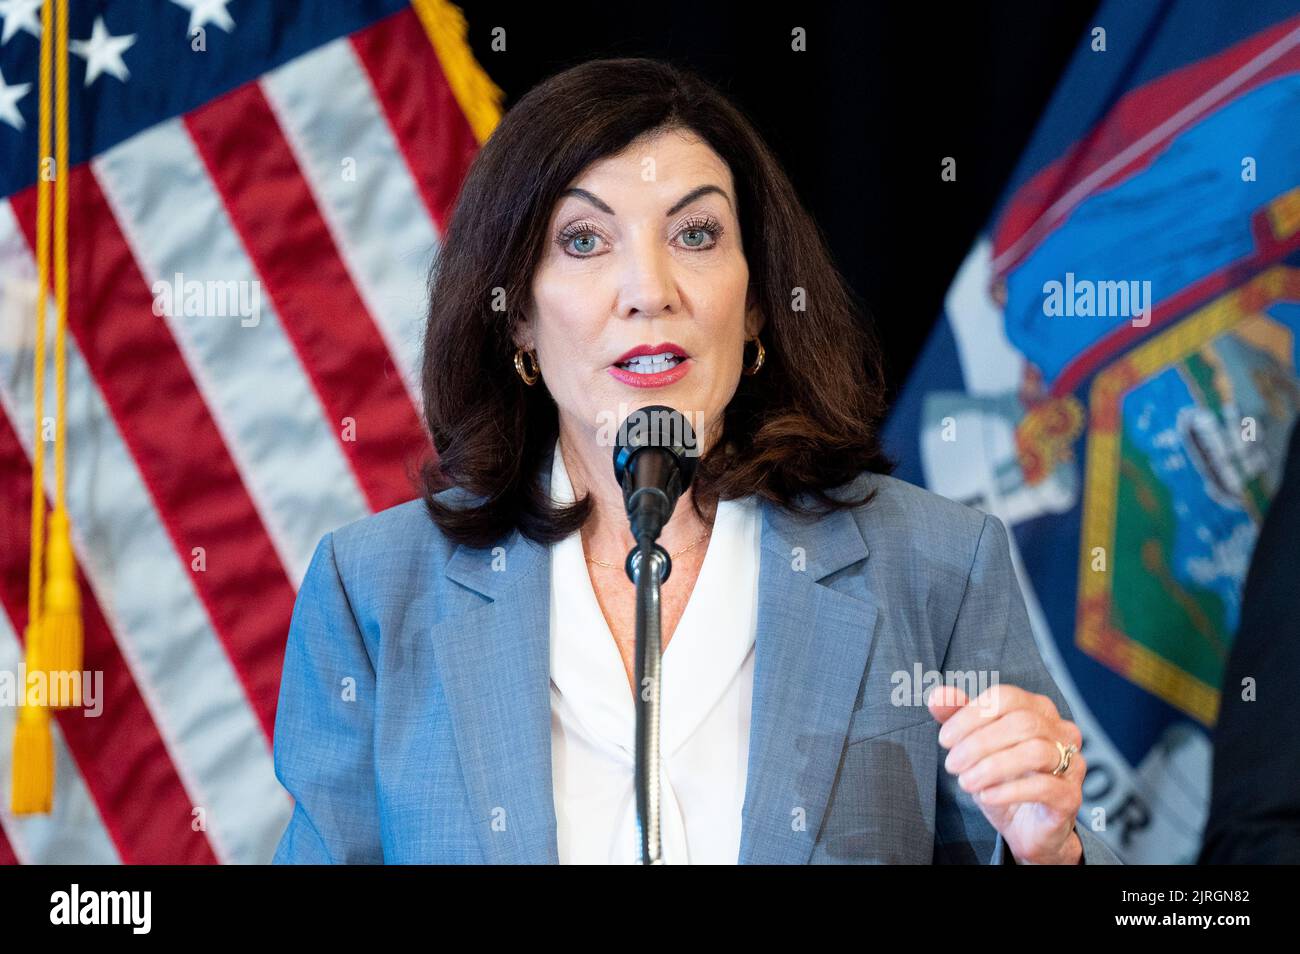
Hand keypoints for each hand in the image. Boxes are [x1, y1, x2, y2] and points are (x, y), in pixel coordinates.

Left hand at [927, 683, 1084, 864]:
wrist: (1025, 828)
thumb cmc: (1002, 780)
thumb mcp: (974, 747)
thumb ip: (957, 717)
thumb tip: (938, 696)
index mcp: (1037, 710)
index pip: (1005, 697)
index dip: (972, 715)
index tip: (945, 739)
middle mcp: (1061, 731)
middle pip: (1022, 723)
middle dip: (979, 743)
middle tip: (952, 764)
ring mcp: (1072, 763)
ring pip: (1035, 752)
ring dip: (992, 767)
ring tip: (966, 782)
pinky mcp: (1071, 796)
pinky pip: (1044, 786)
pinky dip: (1009, 790)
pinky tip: (986, 796)